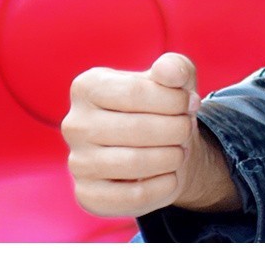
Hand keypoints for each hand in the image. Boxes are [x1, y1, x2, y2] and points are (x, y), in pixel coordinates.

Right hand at [63, 52, 235, 217]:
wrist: (161, 147)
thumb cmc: (164, 105)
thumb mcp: (175, 78)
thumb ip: (176, 67)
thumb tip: (170, 72)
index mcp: (87, 87)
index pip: (136, 92)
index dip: (174, 99)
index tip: (189, 102)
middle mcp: (74, 124)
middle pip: (138, 128)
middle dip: (177, 129)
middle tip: (187, 128)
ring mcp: (77, 162)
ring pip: (135, 163)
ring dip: (173, 157)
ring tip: (180, 150)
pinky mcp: (87, 196)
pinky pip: (133, 196)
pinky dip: (164, 186)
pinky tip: (171, 175)